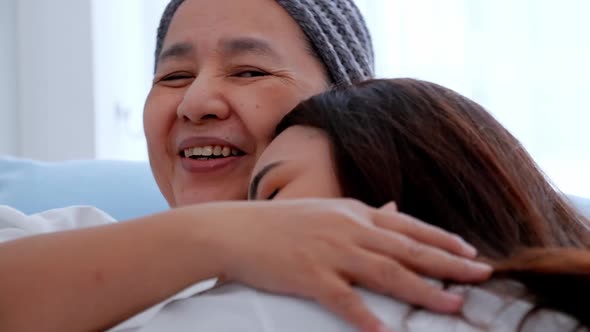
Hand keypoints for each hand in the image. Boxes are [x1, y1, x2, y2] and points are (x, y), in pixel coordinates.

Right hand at [204, 199, 491, 331]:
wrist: (235, 229)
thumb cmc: (280, 223)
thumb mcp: (326, 210)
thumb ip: (363, 213)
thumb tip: (394, 209)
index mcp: (353, 212)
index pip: (408, 226)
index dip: (441, 240)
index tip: (470, 252)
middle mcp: (348, 229)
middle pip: (407, 249)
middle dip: (448, 263)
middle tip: (482, 275)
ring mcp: (329, 251)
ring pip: (386, 272)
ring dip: (422, 290)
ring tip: (452, 304)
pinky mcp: (309, 275)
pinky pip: (343, 299)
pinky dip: (365, 316)